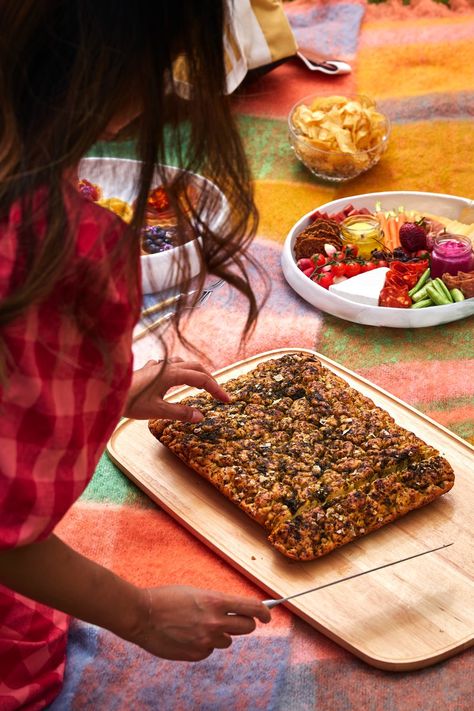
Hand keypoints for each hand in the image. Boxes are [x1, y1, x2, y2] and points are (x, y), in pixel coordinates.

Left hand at [124, 358, 229, 420]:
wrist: (107, 394)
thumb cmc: (130, 402)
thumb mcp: (158, 411)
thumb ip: (181, 413)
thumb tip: (201, 416)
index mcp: (172, 374)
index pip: (202, 379)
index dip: (216, 389)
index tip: (226, 400)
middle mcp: (166, 366)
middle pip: (196, 367)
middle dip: (210, 378)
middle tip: (218, 393)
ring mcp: (157, 366)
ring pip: (183, 363)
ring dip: (196, 372)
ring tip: (201, 384)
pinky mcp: (149, 369)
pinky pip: (170, 365)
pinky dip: (180, 370)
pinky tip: (174, 377)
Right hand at [130, 585, 270, 660]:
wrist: (142, 615)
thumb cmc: (167, 599)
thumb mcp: (197, 593)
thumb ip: (217, 603)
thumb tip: (234, 610)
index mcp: (215, 601)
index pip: (251, 608)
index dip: (264, 613)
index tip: (267, 616)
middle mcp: (214, 622)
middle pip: (246, 628)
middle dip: (245, 624)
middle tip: (237, 621)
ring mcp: (205, 641)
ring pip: (226, 641)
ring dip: (220, 634)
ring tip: (199, 626)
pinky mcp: (196, 655)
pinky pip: (209, 651)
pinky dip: (204, 645)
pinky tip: (188, 636)